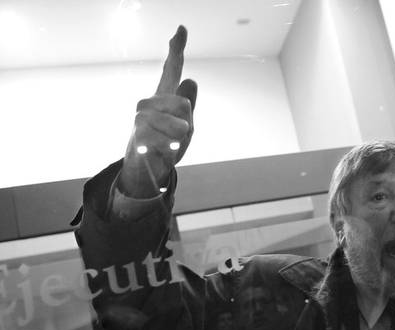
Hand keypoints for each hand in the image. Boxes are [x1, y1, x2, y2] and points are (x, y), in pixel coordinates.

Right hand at [120, 25, 197, 197]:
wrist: (145, 171)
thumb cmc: (167, 146)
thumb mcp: (186, 126)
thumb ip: (188, 104)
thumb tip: (191, 80)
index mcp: (163, 98)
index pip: (171, 69)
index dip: (177, 49)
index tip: (181, 28)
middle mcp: (149, 103)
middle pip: (183, 105)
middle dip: (186, 124)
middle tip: (176, 137)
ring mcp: (140, 119)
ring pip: (178, 126)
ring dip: (178, 141)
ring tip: (167, 145)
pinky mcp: (138, 137)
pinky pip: (167, 143)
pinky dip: (169, 152)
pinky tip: (160, 153)